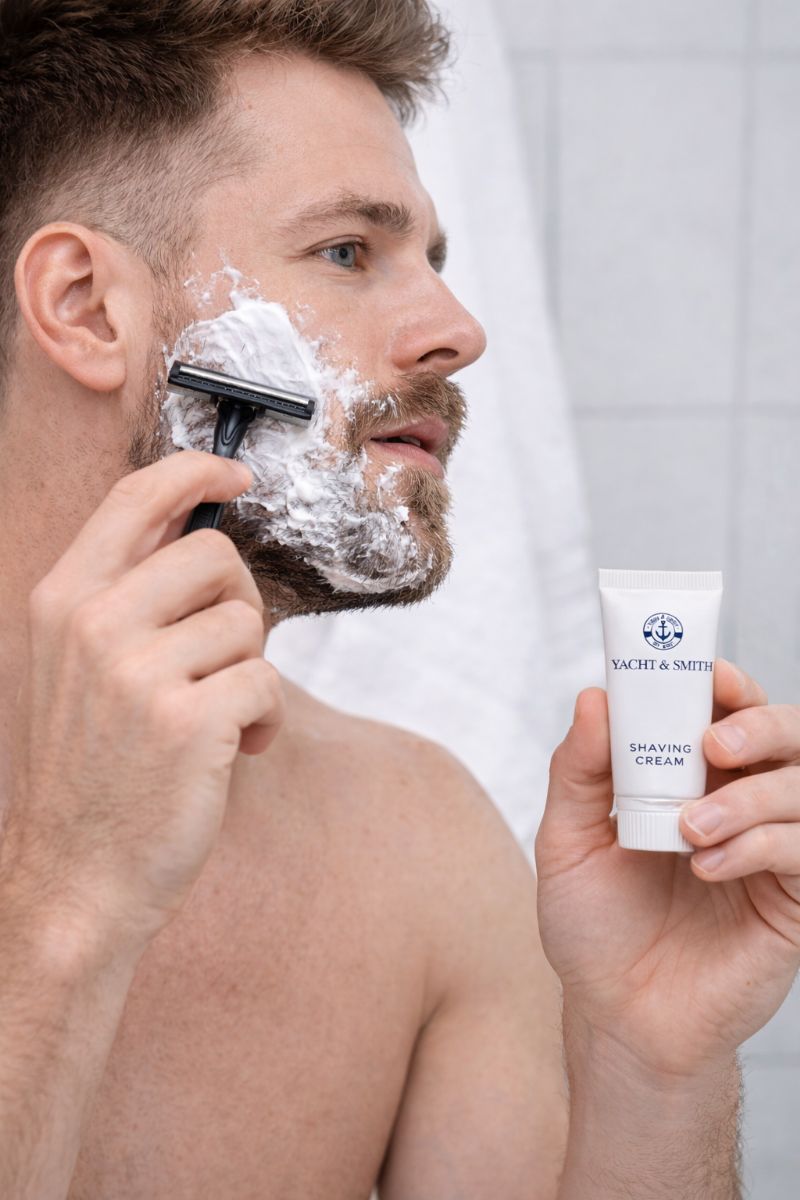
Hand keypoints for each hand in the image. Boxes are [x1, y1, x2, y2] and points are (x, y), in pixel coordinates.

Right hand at [2, 451, 284, 952]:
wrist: (78, 878)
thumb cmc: (92, 772)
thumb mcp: (75, 668)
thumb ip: (122, 596)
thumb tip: (193, 531)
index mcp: (62, 600)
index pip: (136, 497)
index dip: (196, 470)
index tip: (237, 474)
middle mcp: (93, 623)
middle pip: (215, 554)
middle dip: (240, 602)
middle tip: (226, 657)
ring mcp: (137, 671)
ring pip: (247, 622)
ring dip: (250, 670)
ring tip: (218, 719)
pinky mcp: (188, 719)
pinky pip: (265, 682)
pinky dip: (264, 719)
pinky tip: (233, 751)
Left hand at [535, 659, 799, 1076]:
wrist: (618, 1017)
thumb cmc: (594, 927)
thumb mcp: (568, 842)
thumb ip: (579, 771)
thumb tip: (593, 698)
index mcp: (691, 779)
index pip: (728, 711)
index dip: (727, 684)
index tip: (708, 675)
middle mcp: (740, 805)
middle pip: (788, 734)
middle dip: (759, 725)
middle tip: (714, 744)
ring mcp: (773, 853)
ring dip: (750, 796)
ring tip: (691, 828)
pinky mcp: (793, 903)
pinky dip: (761, 847)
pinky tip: (709, 867)